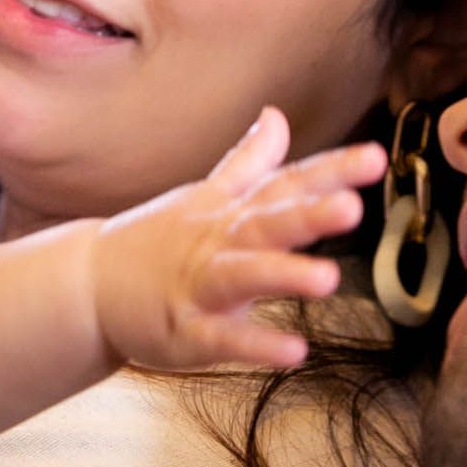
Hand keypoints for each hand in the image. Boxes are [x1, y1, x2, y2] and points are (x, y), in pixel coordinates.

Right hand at [90, 107, 385, 373]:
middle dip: (308, 214)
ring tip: (330, 279)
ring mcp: (200, 286)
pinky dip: (256, 345)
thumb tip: (277, 115)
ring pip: (243, 276)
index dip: (330, 171)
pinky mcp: (186, 332)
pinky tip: (295, 351)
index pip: (285, 184)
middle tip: (351, 207)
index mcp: (230, 210)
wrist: (89, 285)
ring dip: (284, 275)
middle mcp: (218, 242)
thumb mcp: (205, 198)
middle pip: (266, 223)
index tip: (377, 158)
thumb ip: (248, 162)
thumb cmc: (157, 241)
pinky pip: (223, 339)